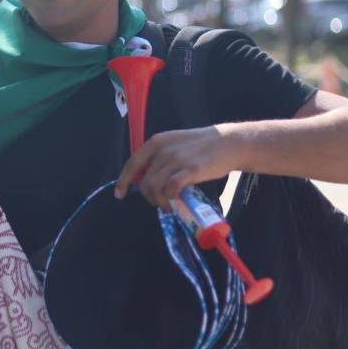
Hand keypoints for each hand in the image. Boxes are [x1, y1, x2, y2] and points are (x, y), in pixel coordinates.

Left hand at [113, 124, 243, 209]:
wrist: (228, 143)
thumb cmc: (201, 146)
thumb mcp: (175, 145)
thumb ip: (160, 158)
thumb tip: (146, 179)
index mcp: (156, 142)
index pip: (132, 164)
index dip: (124, 181)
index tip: (120, 194)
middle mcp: (163, 149)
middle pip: (144, 182)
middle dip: (149, 197)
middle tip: (160, 203)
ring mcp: (177, 159)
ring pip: (155, 187)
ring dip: (159, 202)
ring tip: (169, 206)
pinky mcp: (191, 170)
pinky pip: (171, 188)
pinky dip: (170, 199)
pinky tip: (176, 203)